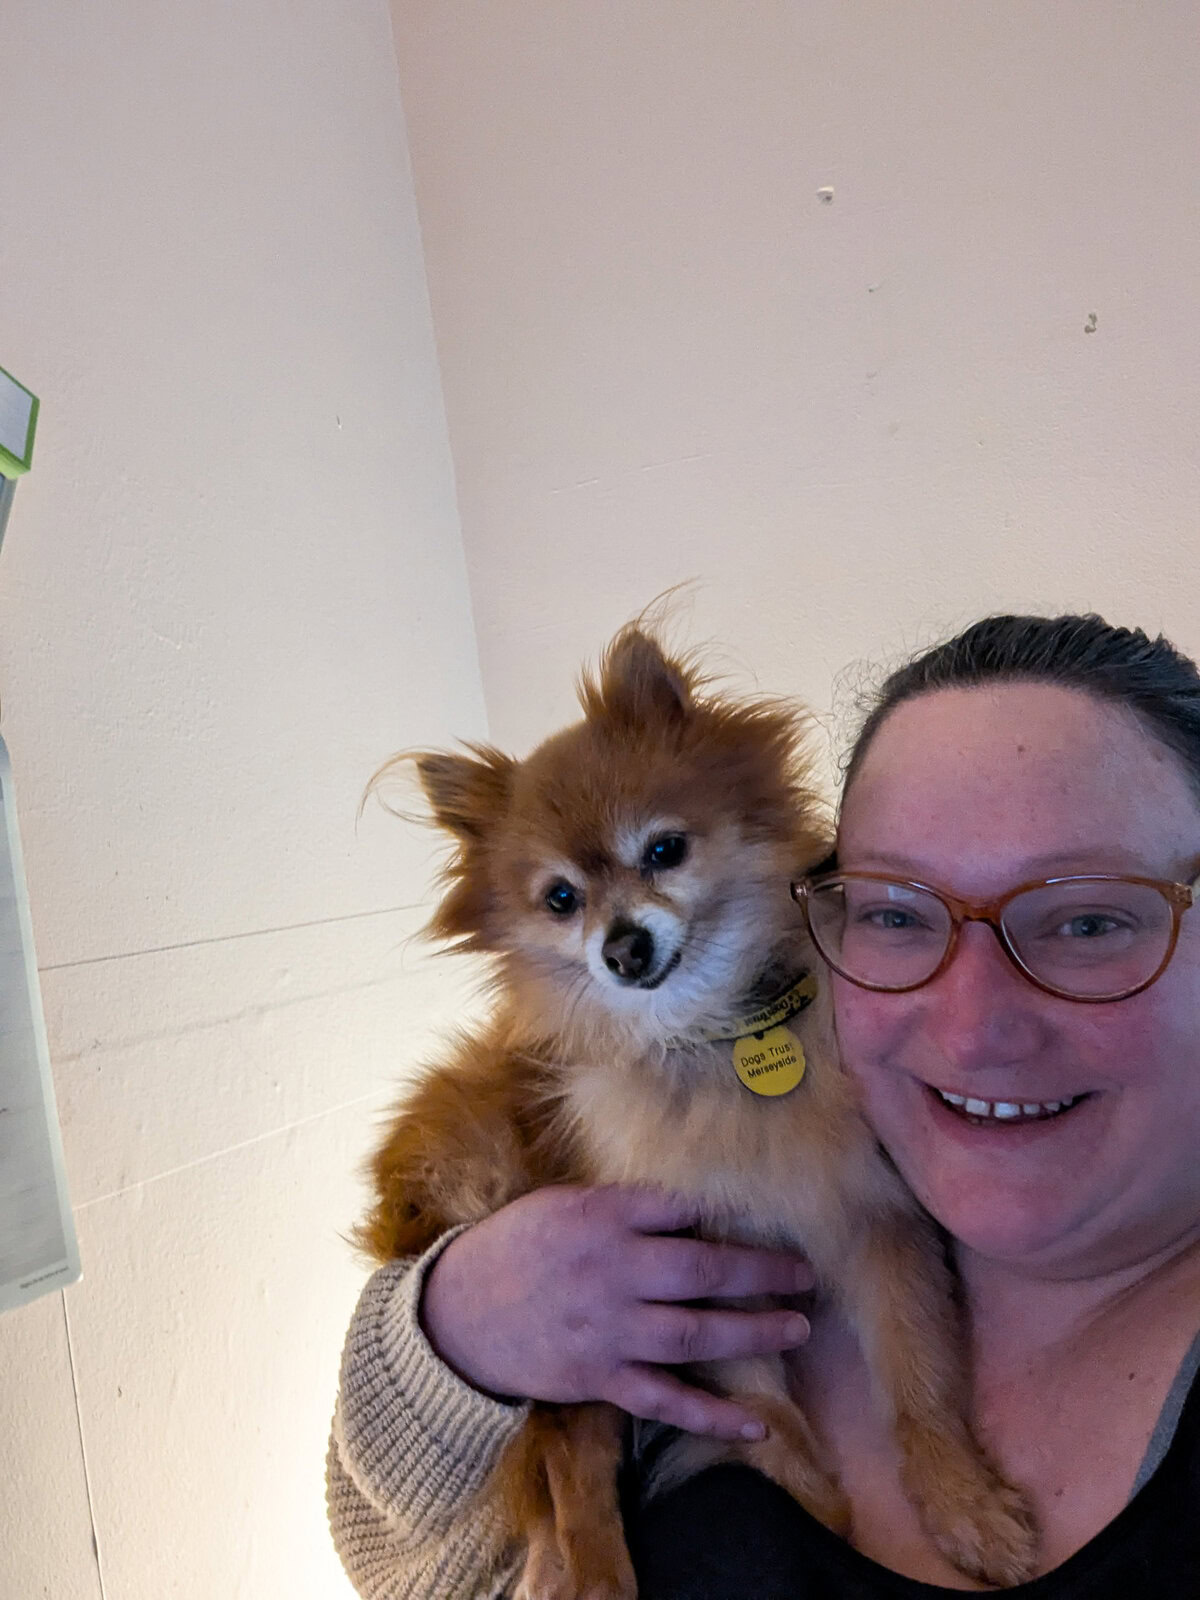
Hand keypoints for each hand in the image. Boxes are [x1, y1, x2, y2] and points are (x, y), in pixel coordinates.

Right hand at [420, 1184, 812, 1440]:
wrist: (457, 1314)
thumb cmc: (515, 1247)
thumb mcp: (561, 1204)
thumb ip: (622, 1204)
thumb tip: (686, 1204)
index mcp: (601, 1217)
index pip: (678, 1207)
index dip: (724, 1212)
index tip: (764, 1214)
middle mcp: (611, 1271)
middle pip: (701, 1268)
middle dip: (760, 1271)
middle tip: (805, 1273)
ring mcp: (608, 1329)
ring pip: (693, 1332)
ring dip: (752, 1331)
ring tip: (797, 1326)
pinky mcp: (601, 1378)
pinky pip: (665, 1399)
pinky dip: (711, 1414)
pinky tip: (755, 1422)